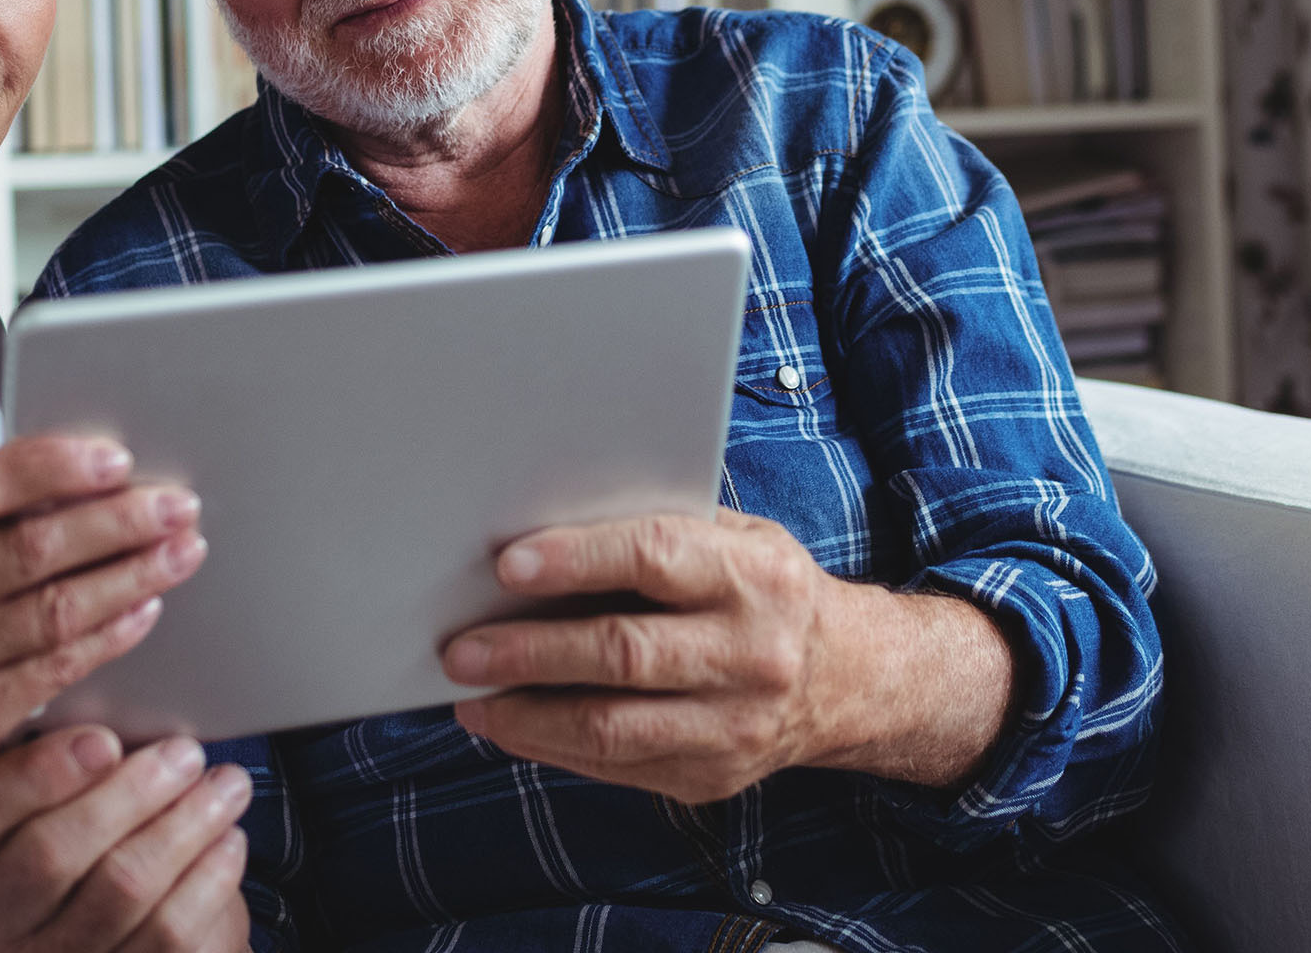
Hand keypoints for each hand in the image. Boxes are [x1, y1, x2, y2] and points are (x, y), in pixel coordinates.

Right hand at [0, 437, 207, 807]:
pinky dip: (111, 634)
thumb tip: (62, 474)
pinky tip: (145, 609)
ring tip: (182, 550)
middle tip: (177, 503)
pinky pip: (57, 668)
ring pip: (57, 609)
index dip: (56, 467)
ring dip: (134, 575)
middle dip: (120, 521)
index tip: (115, 459)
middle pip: (33, 547)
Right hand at [0, 726, 252, 951]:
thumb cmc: (90, 837)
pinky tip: (228, 841)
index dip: (37, 775)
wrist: (127, 931)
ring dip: (185, 826)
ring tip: (226, 786)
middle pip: (50, 853)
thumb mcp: (55, 793)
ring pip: (120, 888)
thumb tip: (115, 704)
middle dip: (131, 794)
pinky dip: (208, 878)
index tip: (103, 739)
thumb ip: (63, 752)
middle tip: (185, 754)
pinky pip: (166, 932)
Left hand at [440, 509, 912, 803]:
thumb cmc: (764, 590)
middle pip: (624, 654)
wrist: (848, 678)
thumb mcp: (736, 538)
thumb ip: (660, 532)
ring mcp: (735, 726)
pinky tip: (511, 725)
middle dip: (531, 652)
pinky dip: (552, 746)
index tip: (508, 565)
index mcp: (756, 575)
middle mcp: (751, 654)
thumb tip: (543, 536)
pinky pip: (615, 766)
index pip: (656, 558)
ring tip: (472, 697)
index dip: (577, 560)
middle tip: (463, 650)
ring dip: (527, 715)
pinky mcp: (712, 778)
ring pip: (612, 728)